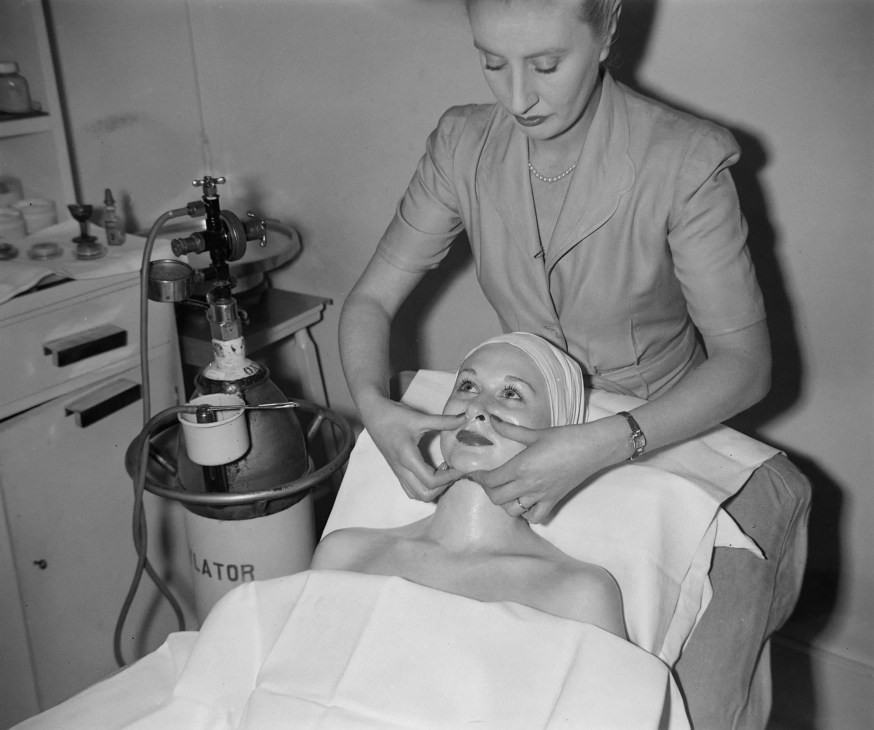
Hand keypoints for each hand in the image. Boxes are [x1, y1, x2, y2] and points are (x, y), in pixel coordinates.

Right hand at [362, 396, 465, 501]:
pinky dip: (424, 487)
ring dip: (433, 489)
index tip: (461, 467)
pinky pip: (411, 489)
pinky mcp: (397, 471)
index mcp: (407, 458)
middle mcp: (402, 469)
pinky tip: (432, 471)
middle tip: (452, 470)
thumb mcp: (420, 417)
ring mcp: (398, 472)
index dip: (450, 477)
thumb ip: (444, 421)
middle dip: (442, 487)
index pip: (431, 481)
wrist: (373, 414)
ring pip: (417, 495)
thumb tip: (465, 418)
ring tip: (442, 471)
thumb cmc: (394, 415)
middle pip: (425, 494)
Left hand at [468, 420, 611, 523]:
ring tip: (506, 491)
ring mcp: (541, 496)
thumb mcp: (535, 433)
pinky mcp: (553, 501)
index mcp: (521, 466)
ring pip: (512, 511)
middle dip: (488, 490)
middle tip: (489, 480)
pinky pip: (535, 517)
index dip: (478, 478)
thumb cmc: (564, 437)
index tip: (473, 473)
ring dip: (505, 503)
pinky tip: (526, 502)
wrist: (592, 448)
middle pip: (496, 498)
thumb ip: (510, 430)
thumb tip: (492, 420)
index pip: (491, 480)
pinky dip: (527, 513)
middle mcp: (528, 485)